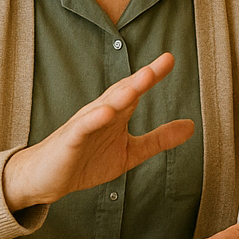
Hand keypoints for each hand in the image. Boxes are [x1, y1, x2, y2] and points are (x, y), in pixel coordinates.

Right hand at [2, 53, 194, 211]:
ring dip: (122, 94)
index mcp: (116, 114)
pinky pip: (82, 128)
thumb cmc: (86, 160)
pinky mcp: (69, 141)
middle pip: (122, 91)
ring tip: (141, 81)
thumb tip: (192, 126)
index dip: (153, 75)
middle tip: (161, 64)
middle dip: (141, 78)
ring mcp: (83, 125)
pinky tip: (107, 113)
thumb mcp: (130, 152)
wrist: (46, 179)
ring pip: (104, 106)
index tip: (169, 59)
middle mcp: (101, 113)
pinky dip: (94, 119)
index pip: (136, 90)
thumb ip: (159, 139)